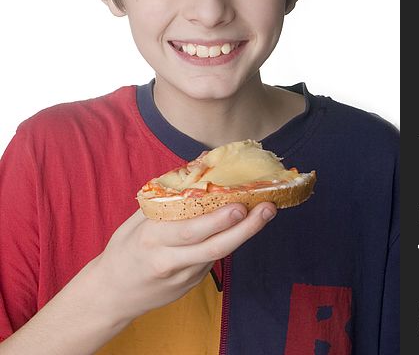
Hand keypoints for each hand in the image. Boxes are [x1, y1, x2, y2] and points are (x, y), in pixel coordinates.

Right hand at [92, 202, 276, 325]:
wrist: (111, 295)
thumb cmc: (125, 249)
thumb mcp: (136, 219)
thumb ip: (167, 195)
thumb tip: (198, 164)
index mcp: (152, 239)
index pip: (190, 230)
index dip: (216, 220)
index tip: (239, 204)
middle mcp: (169, 260)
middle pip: (212, 247)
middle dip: (244, 228)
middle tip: (266, 208)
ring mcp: (182, 277)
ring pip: (218, 255)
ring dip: (244, 234)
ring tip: (265, 214)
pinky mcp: (191, 285)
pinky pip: (212, 260)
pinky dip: (228, 240)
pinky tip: (243, 225)